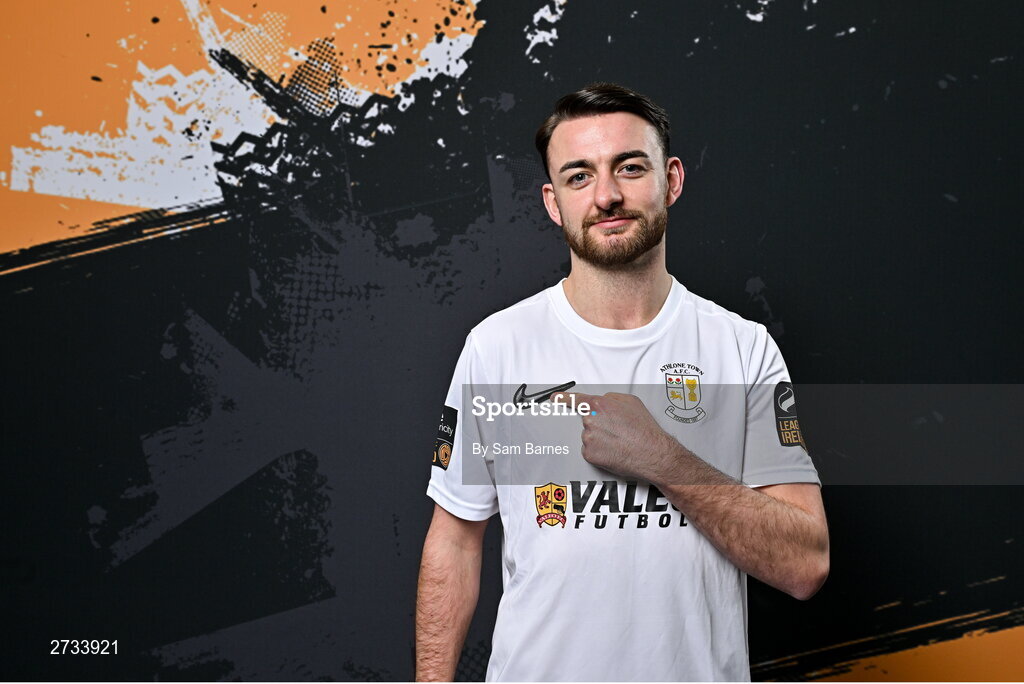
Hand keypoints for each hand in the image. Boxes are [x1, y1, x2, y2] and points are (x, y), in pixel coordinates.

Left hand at [555, 391, 681, 483]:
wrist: (653, 452)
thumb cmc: (645, 430)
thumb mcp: (631, 402)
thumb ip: (612, 398)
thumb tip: (604, 400)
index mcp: (599, 405)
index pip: (577, 400)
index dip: (564, 398)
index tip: (555, 398)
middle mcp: (591, 421)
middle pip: (588, 420)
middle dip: (600, 425)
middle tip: (617, 431)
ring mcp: (588, 438)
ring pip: (590, 436)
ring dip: (601, 439)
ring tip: (619, 442)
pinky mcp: (590, 454)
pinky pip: (591, 451)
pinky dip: (601, 452)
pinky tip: (614, 451)